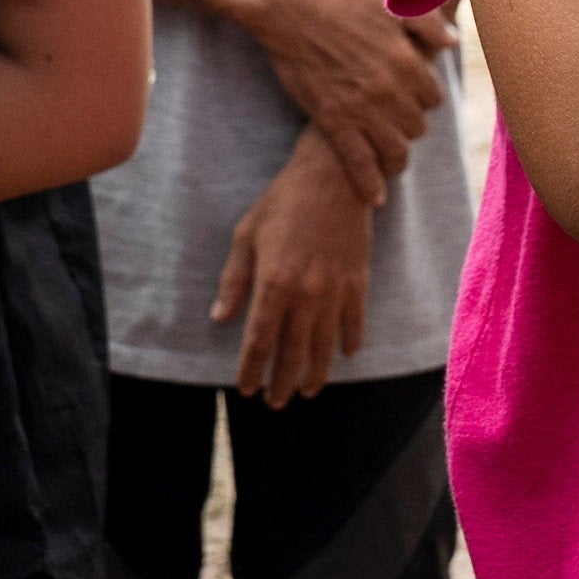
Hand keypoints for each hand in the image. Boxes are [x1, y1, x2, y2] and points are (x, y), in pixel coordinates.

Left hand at [214, 130, 378, 403]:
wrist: (333, 176)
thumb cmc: (283, 201)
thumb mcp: (246, 235)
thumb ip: (234, 280)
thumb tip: (220, 317)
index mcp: (274, 282)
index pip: (260, 340)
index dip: (252, 369)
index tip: (246, 388)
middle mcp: (306, 293)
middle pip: (294, 352)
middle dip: (283, 382)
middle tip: (276, 401)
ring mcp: (336, 289)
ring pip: (326, 345)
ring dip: (316, 374)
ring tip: (307, 391)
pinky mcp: (358, 280)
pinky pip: (355, 322)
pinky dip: (349, 343)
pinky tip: (344, 355)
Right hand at [238, 0, 450, 203]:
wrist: (287, 8)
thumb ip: (428, 20)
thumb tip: (453, 43)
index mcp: (406, 60)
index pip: (433, 97)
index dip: (424, 98)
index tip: (413, 97)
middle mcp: (388, 89)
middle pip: (417, 127)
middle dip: (411, 125)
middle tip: (398, 122)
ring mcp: (359, 108)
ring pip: (394, 150)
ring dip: (397, 158)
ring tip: (393, 159)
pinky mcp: (331, 120)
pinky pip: (357, 163)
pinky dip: (369, 185)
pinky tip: (375, 199)